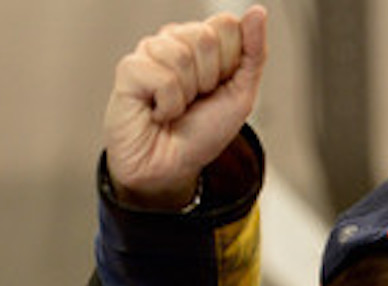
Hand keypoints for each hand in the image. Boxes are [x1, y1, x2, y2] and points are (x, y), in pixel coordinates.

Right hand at [103, 5, 267, 208]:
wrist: (172, 167)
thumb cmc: (201, 133)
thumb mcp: (241, 95)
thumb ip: (253, 54)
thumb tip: (258, 12)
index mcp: (202, 44)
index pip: (227, 25)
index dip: (230, 64)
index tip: (217, 89)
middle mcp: (174, 42)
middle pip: (205, 36)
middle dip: (209, 79)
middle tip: (194, 101)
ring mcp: (150, 53)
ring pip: (183, 56)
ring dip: (187, 94)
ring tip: (174, 108)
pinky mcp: (129, 69)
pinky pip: (162, 76)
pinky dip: (168, 104)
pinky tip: (157, 112)